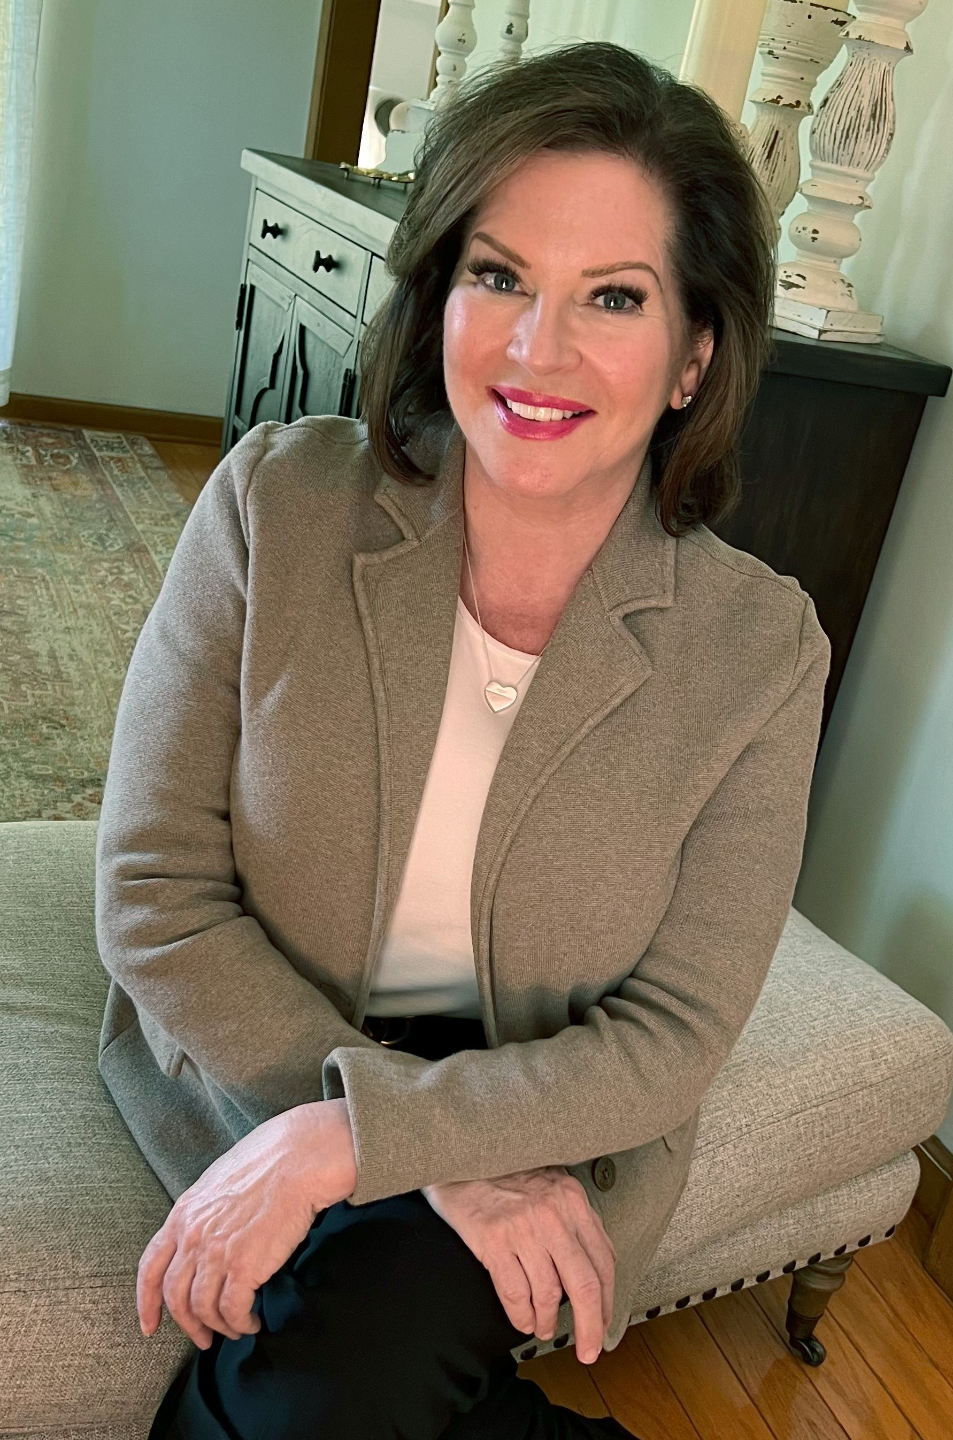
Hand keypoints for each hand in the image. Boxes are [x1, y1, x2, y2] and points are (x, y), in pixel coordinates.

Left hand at [137, 1098, 355, 1348]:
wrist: (298, 1159)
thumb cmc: (268, 1162)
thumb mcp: (218, 1182)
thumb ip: (203, 1212)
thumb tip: (205, 1235)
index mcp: (183, 1214)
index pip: (150, 1267)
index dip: (146, 1302)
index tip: (149, 1325)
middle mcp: (192, 1237)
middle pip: (175, 1296)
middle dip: (188, 1325)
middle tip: (203, 1338)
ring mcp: (216, 1253)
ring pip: (203, 1309)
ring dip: (218, 1327)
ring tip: (236, 1328)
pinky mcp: (244, 1266)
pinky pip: (232, 1310)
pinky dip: (240, 1323)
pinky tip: (252, 1322)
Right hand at [422, 1167, 615, 1363]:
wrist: (461, 1159)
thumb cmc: (506, 1176)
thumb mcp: (552, 1188)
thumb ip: (576, 1223)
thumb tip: (597, 1271)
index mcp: (572, 1200)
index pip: (603, 1263)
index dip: (608, 1303)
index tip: (605, 1326)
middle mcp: (552, 1213)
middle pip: (584, 1285)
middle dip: (590, 1327)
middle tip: (588, 1350)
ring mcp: (522, 1227)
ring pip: (548, 1294)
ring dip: (546, 1322)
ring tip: (542, 1327)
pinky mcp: (493, 1240)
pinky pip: (514, 1294)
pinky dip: (521, 1316)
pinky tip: (522, 1320)